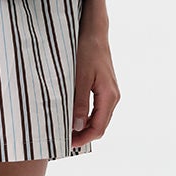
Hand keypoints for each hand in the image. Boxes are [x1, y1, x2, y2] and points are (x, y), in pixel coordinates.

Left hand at [72, 23, 119, 143]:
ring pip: (98, 117)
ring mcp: (109, 91)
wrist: (94, 32)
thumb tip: (78, 127)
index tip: (67, 143)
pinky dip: (85, 115)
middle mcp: (113, 96)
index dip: (83, 139)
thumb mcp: (79, 78)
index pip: (99, 127)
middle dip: (83, 135)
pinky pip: (96, 107)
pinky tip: (72, 115)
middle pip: (100, 125)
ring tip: (65, 129)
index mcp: (109, 96)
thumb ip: (79, 103)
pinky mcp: (103, 86)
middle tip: (63, 139)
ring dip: (84, 126)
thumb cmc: (86, 51)